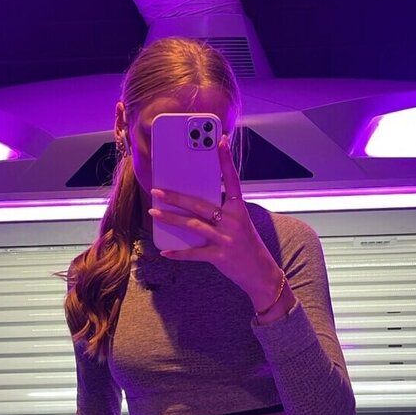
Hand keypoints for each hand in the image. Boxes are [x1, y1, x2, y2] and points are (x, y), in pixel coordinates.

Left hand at [149, 135, 281, 300]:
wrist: (261, 273)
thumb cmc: (246, 244)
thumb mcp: (239, 223)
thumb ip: (220, 212)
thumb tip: (192, 203)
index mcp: (239, 209)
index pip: (232, 179)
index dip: (226, 160)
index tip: (221, 141)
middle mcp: (233, 221)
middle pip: (199, 204)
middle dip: (176, 197)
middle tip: (157, 190)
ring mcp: (226, 239)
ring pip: (193, 225)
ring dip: (170, 219)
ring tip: (154, 212)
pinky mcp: (220, 256)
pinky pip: (194, 253)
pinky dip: (179, 253)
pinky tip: (165, 251)